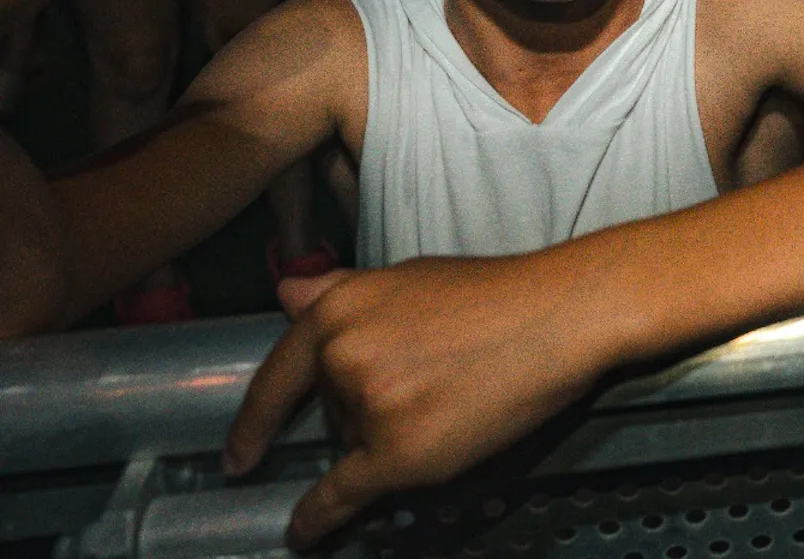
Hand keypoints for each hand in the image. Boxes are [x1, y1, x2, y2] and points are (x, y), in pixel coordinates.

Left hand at [224, 255, 605, 550]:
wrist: (560, 316)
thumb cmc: (497, 294)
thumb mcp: (408, 277)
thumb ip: (340, 291)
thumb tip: (286, 295)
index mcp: (338, 310)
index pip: (278, 375)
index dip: (256, 420)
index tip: (238, 452)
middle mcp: (342, 356)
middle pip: (330, 409)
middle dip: (365, 407)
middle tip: (430, 383)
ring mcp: (368, 406)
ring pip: (355, 441)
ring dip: (387, 434)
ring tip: (453, 397)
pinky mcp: (399, 452)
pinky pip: (343, 494)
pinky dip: (319, 518)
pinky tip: (305, 532)